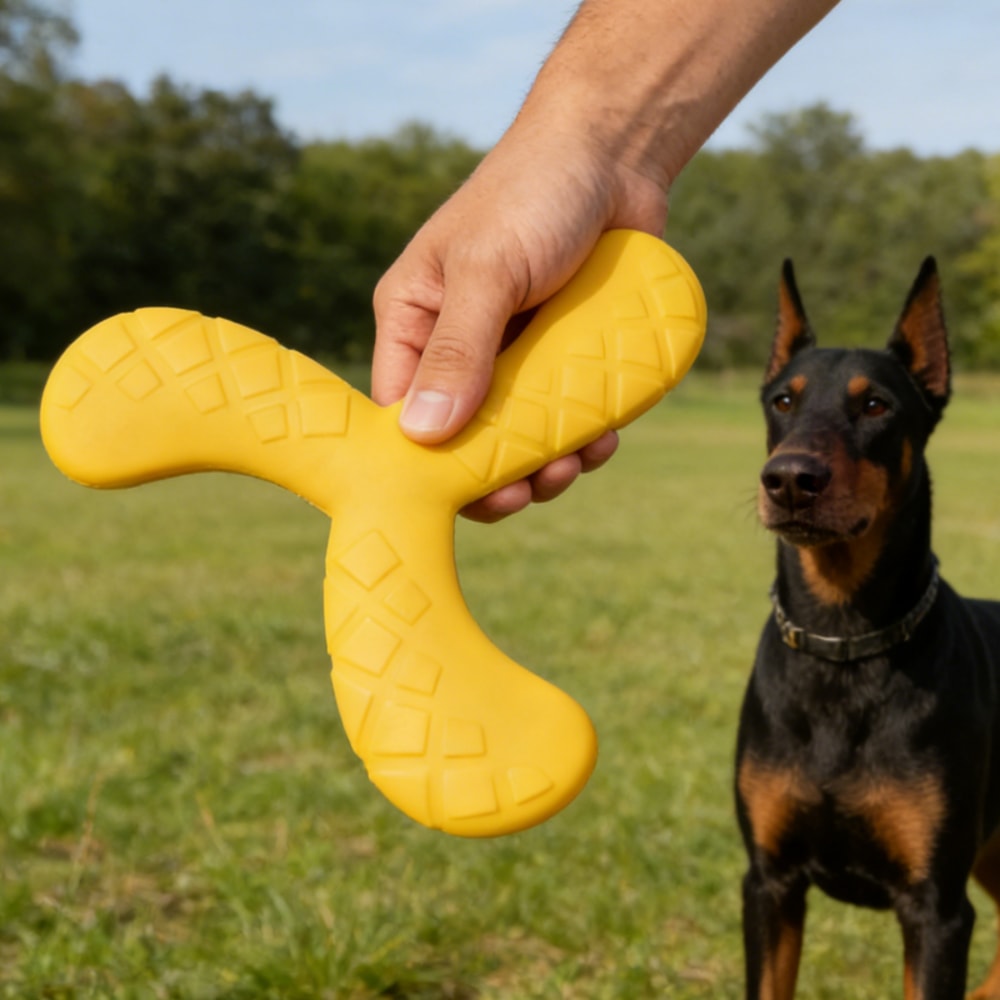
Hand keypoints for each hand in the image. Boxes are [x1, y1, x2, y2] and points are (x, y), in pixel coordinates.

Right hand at [371, 123, 667, 520]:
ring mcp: (514, 355)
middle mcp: (458, 346)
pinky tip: (604, 435)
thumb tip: (424, 435)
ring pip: (519, 436)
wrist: (614, 153)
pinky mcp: (561, 357)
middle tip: (536, 485)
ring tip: (579, 458)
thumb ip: (460, 350)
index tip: (471, 494)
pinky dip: (583, 435)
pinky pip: (565, 415)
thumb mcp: (488, 269)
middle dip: (500, 471)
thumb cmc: (534, 192)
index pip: (402, 411)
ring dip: (548, 461)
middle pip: (465, 437)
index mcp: (415, 321)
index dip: (429, 462)